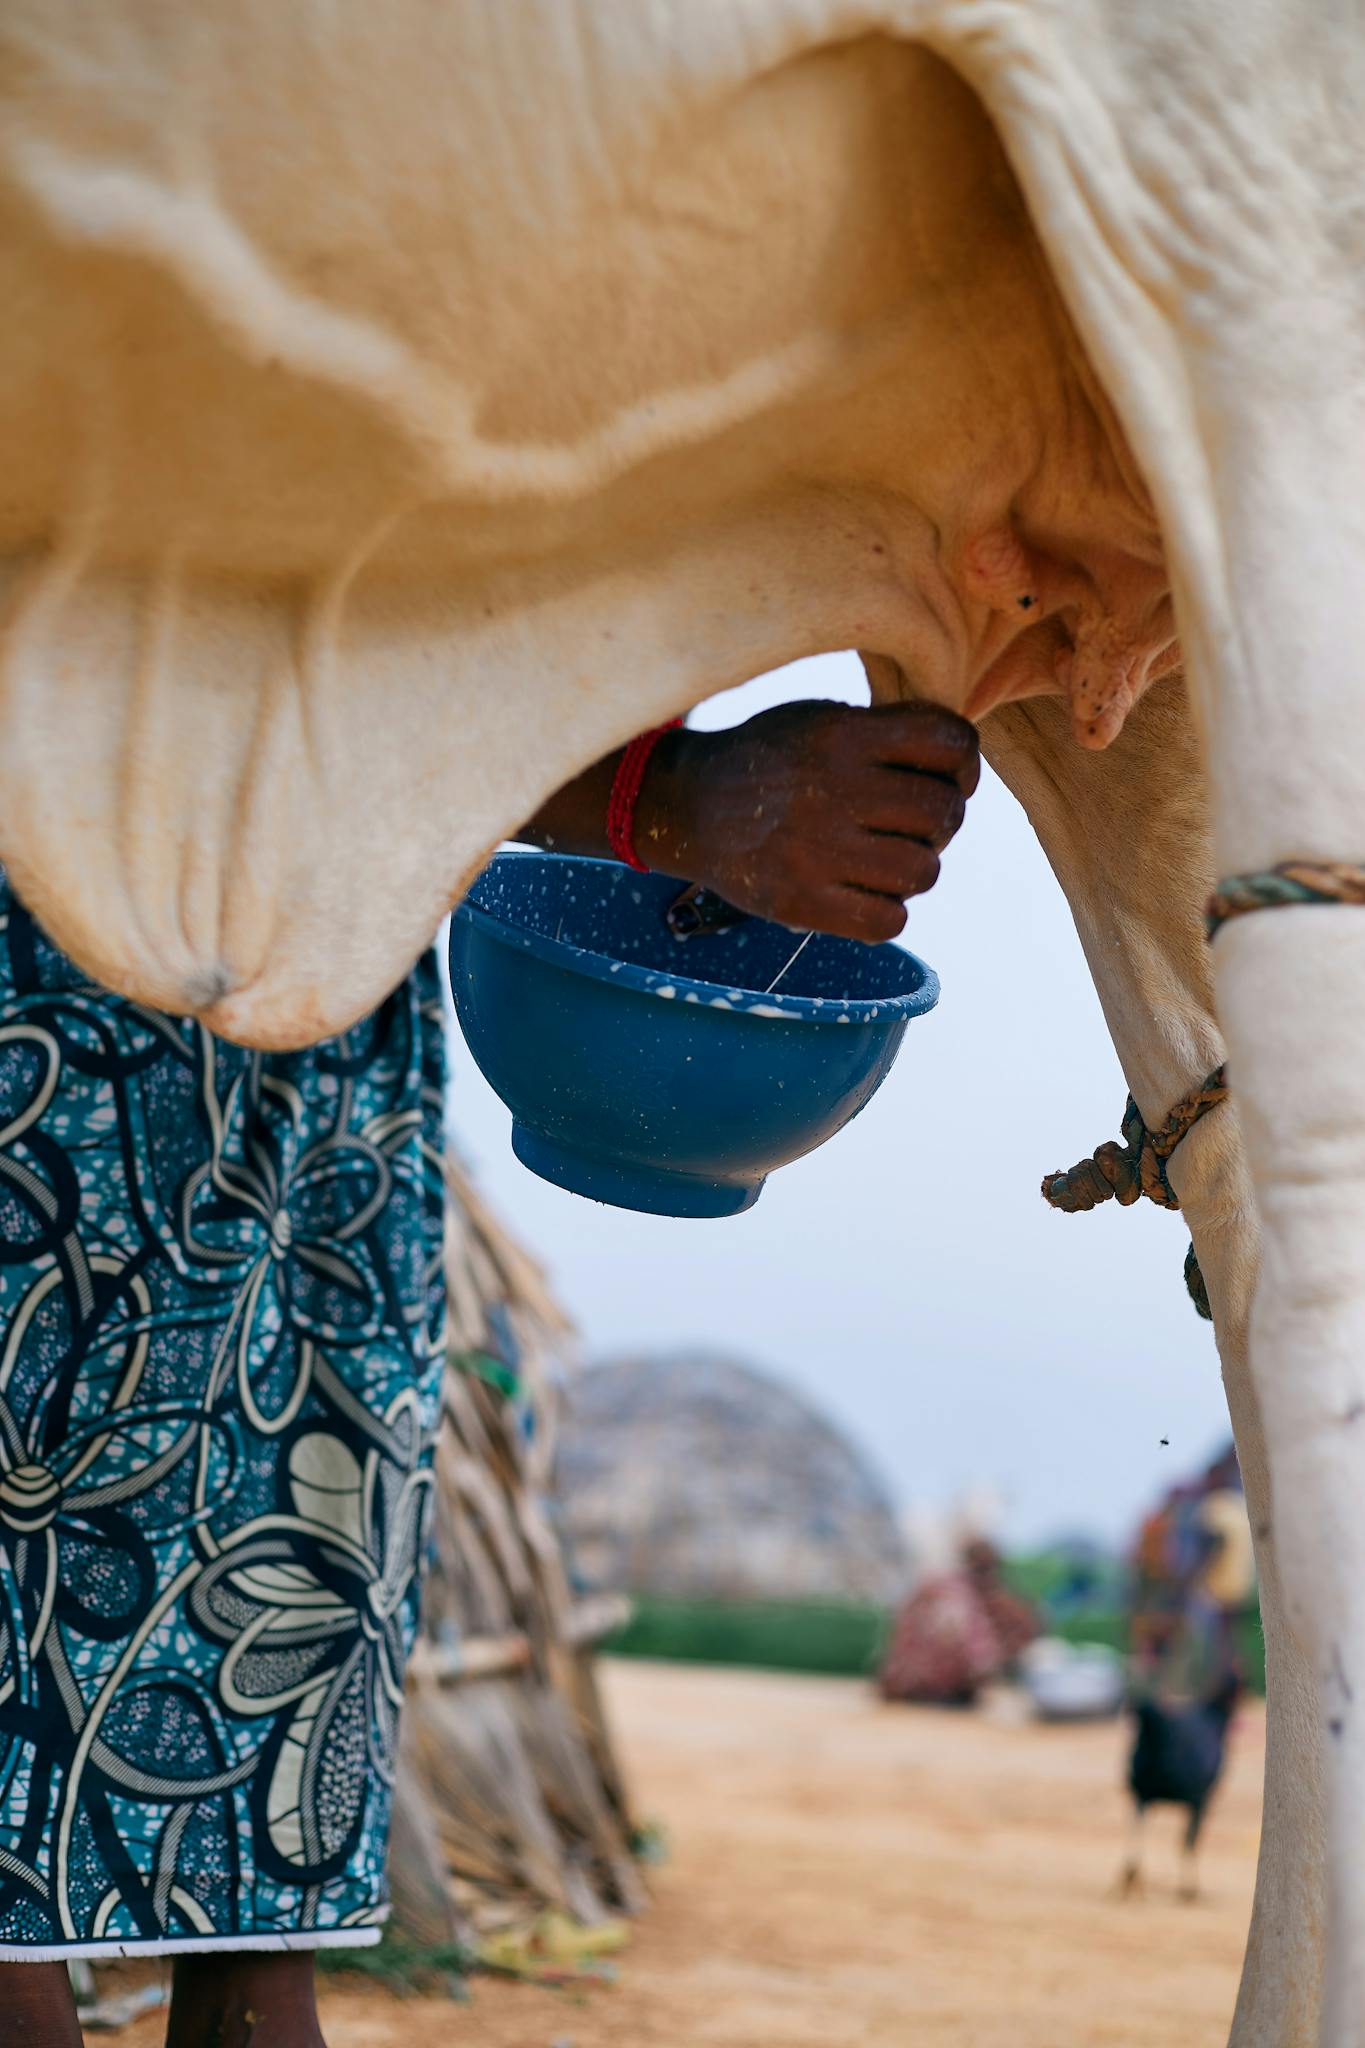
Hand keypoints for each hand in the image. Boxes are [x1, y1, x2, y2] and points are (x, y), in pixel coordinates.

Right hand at [638, 699, 978, 940]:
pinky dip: (889, 911)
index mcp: (842, 737)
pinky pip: (889, 921)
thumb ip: (886, 732)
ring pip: (924, 872)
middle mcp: (832, 792)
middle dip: (941, 820)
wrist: (689, 807)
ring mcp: (815, 852)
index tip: (951, 776)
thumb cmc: (771, 760)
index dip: (965, 763)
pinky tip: (867, 893)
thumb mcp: (821, 718)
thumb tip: (961, 769)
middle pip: (943, 812)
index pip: (950, 744)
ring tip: (888, 858)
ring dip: (916, 868)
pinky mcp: (800, 903)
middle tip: (912, 824)